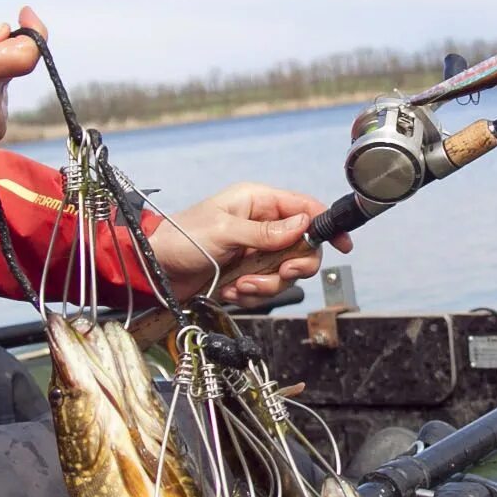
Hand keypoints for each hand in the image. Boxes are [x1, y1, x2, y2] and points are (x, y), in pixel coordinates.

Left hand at [149, 182, 354, 307]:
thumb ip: (266, 232)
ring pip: (285, 273)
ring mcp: (255, 252)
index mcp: (257, 202)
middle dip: (291, 266)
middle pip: (303, 248)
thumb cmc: (181, 239)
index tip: (342, 245)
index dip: (326, 226)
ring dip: (265, 284)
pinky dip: (251, 293)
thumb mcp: (225, 231)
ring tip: (240, 282)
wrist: (154, 269)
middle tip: (278, 274)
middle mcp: (261, 226)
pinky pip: (266, 288)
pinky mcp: (246, 274)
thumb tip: (303, 225)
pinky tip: (231, 288)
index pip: (305, 209)